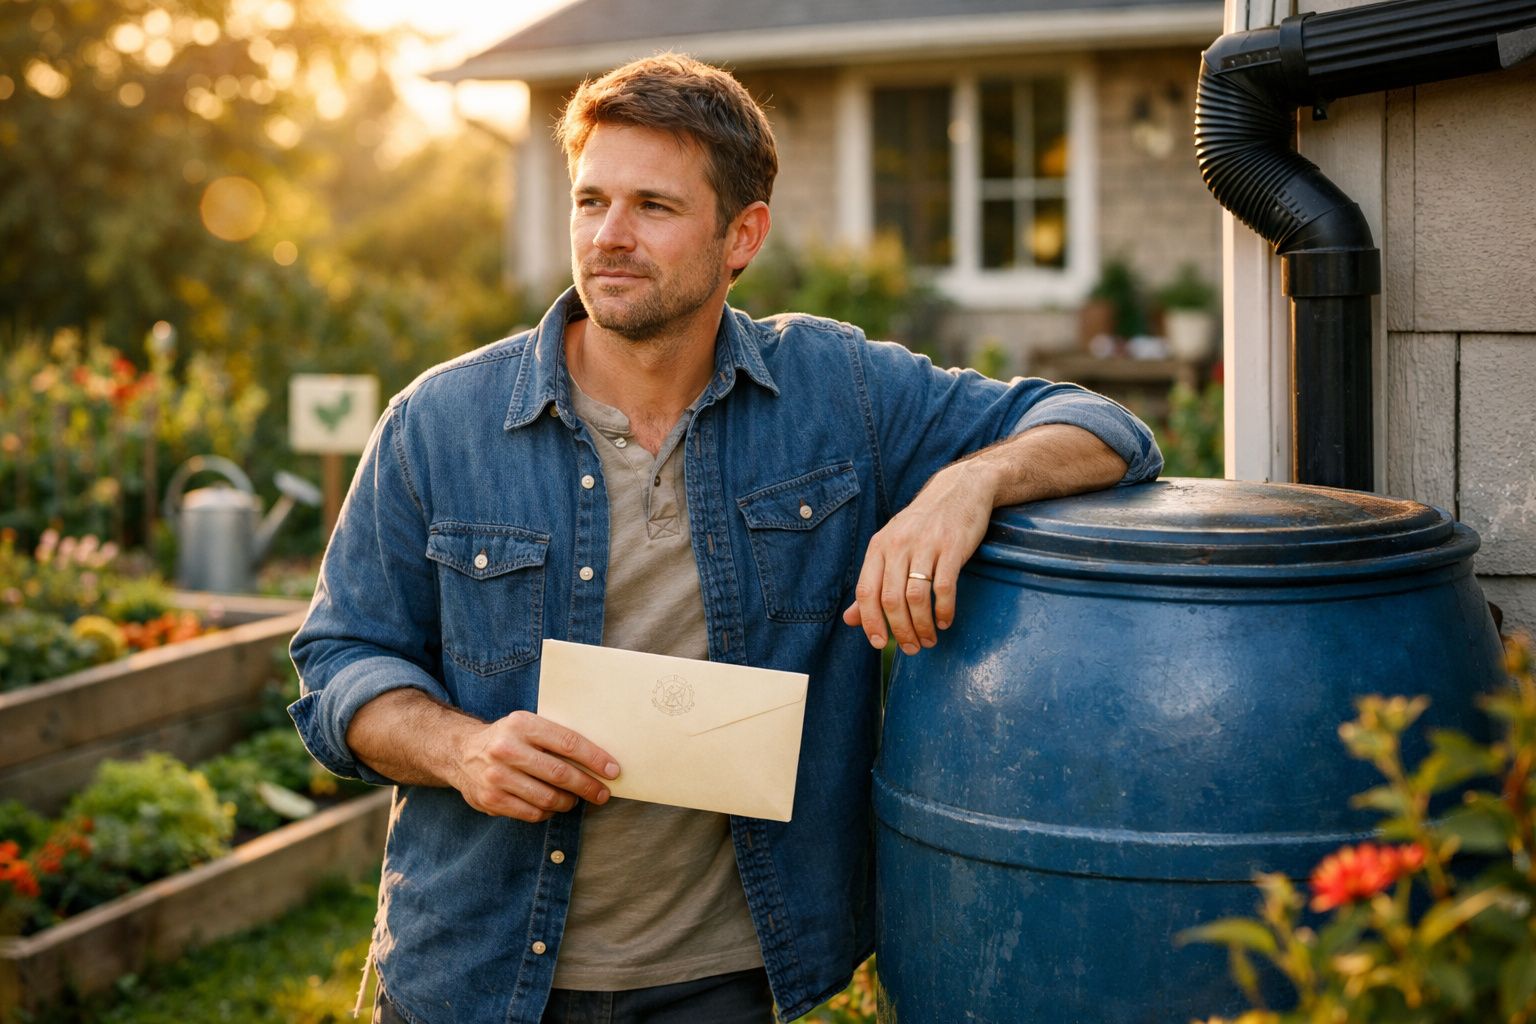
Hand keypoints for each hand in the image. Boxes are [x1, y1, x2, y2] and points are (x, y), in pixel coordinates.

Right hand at [453, 710, 619, 821]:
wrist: (460, 752)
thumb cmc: (507, 738)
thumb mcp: (527, 725)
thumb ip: (554, 738)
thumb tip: (598, 760)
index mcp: (522, 724)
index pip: (567, 742)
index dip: (594, 758)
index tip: (612, 770)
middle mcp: (507, 749)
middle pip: (560, 774)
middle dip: (587, 786)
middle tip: (601, 793)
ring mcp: (497, 776)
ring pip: (547, 798)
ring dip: (568, 802)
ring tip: (575, 799)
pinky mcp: (491, 799)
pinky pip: (532, 813)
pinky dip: (548, 812)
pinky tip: (553, 806)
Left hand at [842, 458, 998, 654]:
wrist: (959, 489)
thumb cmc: (923, 525)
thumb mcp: (892, 547)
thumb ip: (872, 583)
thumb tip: (850, 620)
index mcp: (879, 546)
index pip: (866, 592)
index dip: (870, 622)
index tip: (879, 644)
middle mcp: (898, 545)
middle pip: (891, 599)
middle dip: (901, 631)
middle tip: (912, 648)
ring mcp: (926, 545)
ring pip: (916, 597)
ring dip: (923, 625)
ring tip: (929, 640)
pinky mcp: (953, 547)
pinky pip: (944, 587)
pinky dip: (944, 610)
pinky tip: (945, 621)